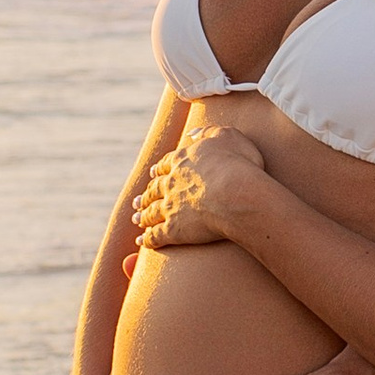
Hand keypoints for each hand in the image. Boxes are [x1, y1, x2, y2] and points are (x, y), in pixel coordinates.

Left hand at [132, 125, 267, 251]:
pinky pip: (156, 235)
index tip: (153, 174)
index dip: (159, 170)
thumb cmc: (238, 164)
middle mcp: (171, 183)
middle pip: (154, 189)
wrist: (236, 194)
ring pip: (151, 212)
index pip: (165, 165)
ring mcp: (170, 207)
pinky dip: (148, 239)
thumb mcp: (227, 137)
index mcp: (182, 161)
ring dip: (143, 216)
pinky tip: (142, 242)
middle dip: (146, 195)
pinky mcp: (173, 230)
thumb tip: (191, 134)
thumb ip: (207, 133)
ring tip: (137, 219)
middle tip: (138, 200)